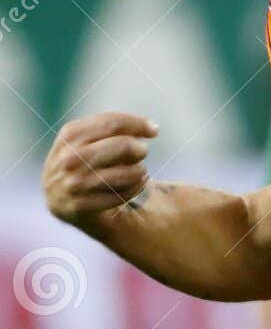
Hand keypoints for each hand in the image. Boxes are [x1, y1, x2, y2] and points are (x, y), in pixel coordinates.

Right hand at [42, 112, 159, 228]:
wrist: (58, 200)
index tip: (154, 131)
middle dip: (141, 149)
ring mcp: (74, 183)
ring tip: (138, 171)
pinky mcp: (82, 206)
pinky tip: (136, 185)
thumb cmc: (83, 161)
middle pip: (124, 146)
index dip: (139, 124)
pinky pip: (125, 195)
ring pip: (130, 173)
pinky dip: (137, 188)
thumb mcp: (86, 138)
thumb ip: (113, 128)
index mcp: (70, 135)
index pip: (113, 123)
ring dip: (140, 171)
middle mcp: (69, 158)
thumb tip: (151, 128)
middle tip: (141, 153)